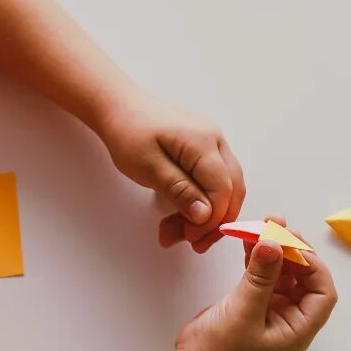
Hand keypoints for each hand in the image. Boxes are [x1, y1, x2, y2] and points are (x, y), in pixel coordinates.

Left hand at [98, 93, 245, 252]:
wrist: (119, 107)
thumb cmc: (129, 132)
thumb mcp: (149, 166)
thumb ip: (180, 190)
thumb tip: (205, 215)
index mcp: (203, 142)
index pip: (223, 189)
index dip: (212, 219)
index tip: (191, 237)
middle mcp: (216, 141)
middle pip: (231, 190)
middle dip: (214, 222)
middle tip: (192, 243)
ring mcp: (213, 145)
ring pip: (224, 188)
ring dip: (207, 215)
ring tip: (178, 232)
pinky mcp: (204, 151)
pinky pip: (213, 181)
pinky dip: (200, 202)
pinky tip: (181, 216)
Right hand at [173, 222, 336, 350]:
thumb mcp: (243, 312)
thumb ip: (261, 276)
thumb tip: (274, 242)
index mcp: (298, 329)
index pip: (321, 293)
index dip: (313, 265)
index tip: (292, 243)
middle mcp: (290, 319)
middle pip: (304, 279)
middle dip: (293, 252)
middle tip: (278, 227)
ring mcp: (271, 312)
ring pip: (282, 274)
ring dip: (275, 250)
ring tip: (264, 224)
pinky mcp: (252, 305)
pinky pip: (262, 276)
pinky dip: (258, 259)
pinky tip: (249, 241)